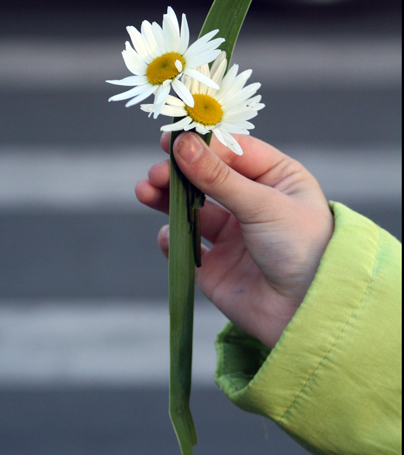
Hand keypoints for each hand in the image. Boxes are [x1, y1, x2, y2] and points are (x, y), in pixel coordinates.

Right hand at [136, 132, 333, 348]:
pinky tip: (167, 235)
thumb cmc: (303, 248)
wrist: (310, 314)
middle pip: (207, 178)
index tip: (170, 140)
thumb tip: (182, 144)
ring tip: (144, 191)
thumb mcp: (262, 203)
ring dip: (167, 199)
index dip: (201, 144)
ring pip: (192, 209)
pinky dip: (172, 238)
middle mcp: (253, 202)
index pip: (232, 151)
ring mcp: (234, 235)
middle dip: (179, 173)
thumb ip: (218, 176)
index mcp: (276, 178)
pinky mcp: (217, 266)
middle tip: (156, 173)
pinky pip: (186, 246)